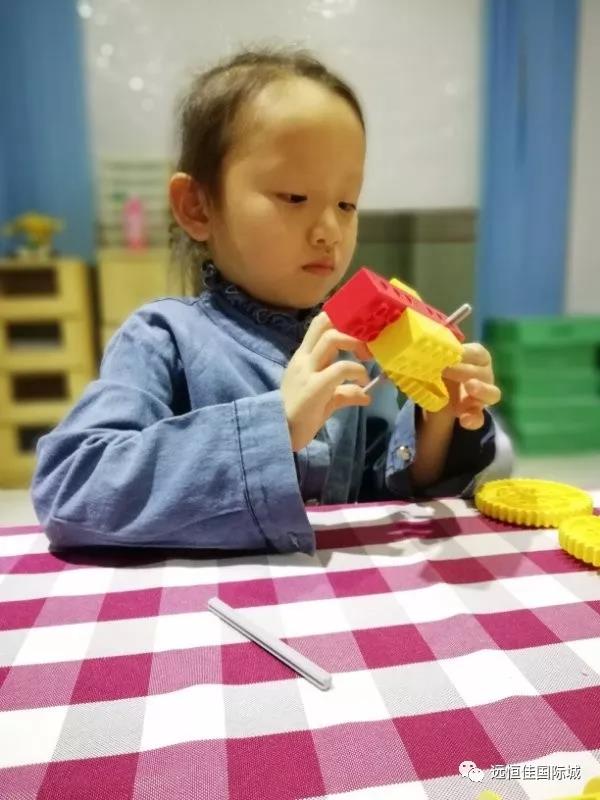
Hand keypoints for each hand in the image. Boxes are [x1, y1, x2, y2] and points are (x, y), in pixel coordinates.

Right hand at [281, 312, 371, 451]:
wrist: (279, 433)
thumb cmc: (299, 416)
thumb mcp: (324, 399)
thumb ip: (344, 393)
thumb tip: (367, 395)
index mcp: (304, 356)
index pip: (320, 323)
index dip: (343, 319)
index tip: (362, 332)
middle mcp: (304, 357)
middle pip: (325, 321)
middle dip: (351, 327)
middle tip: (366, 345)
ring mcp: (308, 370)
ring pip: (332, 338)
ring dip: (354, 344)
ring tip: (366, 360)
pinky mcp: (315, 386)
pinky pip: (340, 368)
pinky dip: (357, 372)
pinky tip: (363, 383)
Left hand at [441, 342, 501, 429]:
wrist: (437, 391)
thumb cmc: (442, 366)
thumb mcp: (439, 358)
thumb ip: (438, 350)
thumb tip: (430, 337)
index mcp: (478, 358)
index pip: (478, 353)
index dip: (465, 353)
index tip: (449, 353)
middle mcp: (485, 375)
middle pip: (484, 372)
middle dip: (465, 370)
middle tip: (446, 370)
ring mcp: (483, 396)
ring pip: (492, 394)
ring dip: (482, 390)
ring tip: (470, 387)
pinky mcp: (475, 413)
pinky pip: (480, 418)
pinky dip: (473, 420)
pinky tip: (464, 420)